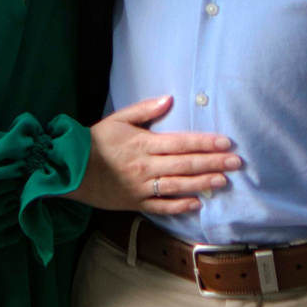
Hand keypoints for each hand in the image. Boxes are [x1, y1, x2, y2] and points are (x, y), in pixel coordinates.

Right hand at [65, 95, 244, 215]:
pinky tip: (197, 204)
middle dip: (213, 163)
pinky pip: (161, 207)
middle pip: (185, 164)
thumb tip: (169, 99)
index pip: (181, 142)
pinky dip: (179, 206)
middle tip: (236, 162)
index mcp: (143, 144)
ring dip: (202, 183)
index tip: (225, 142)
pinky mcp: (135, 203)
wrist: (71, 170)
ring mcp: (141, 187)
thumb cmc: (96, 142)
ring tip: (223, 182)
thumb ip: (145, 110)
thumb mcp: (118, 119)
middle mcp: (145, 167)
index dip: (205, 143)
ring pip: (177, 186)